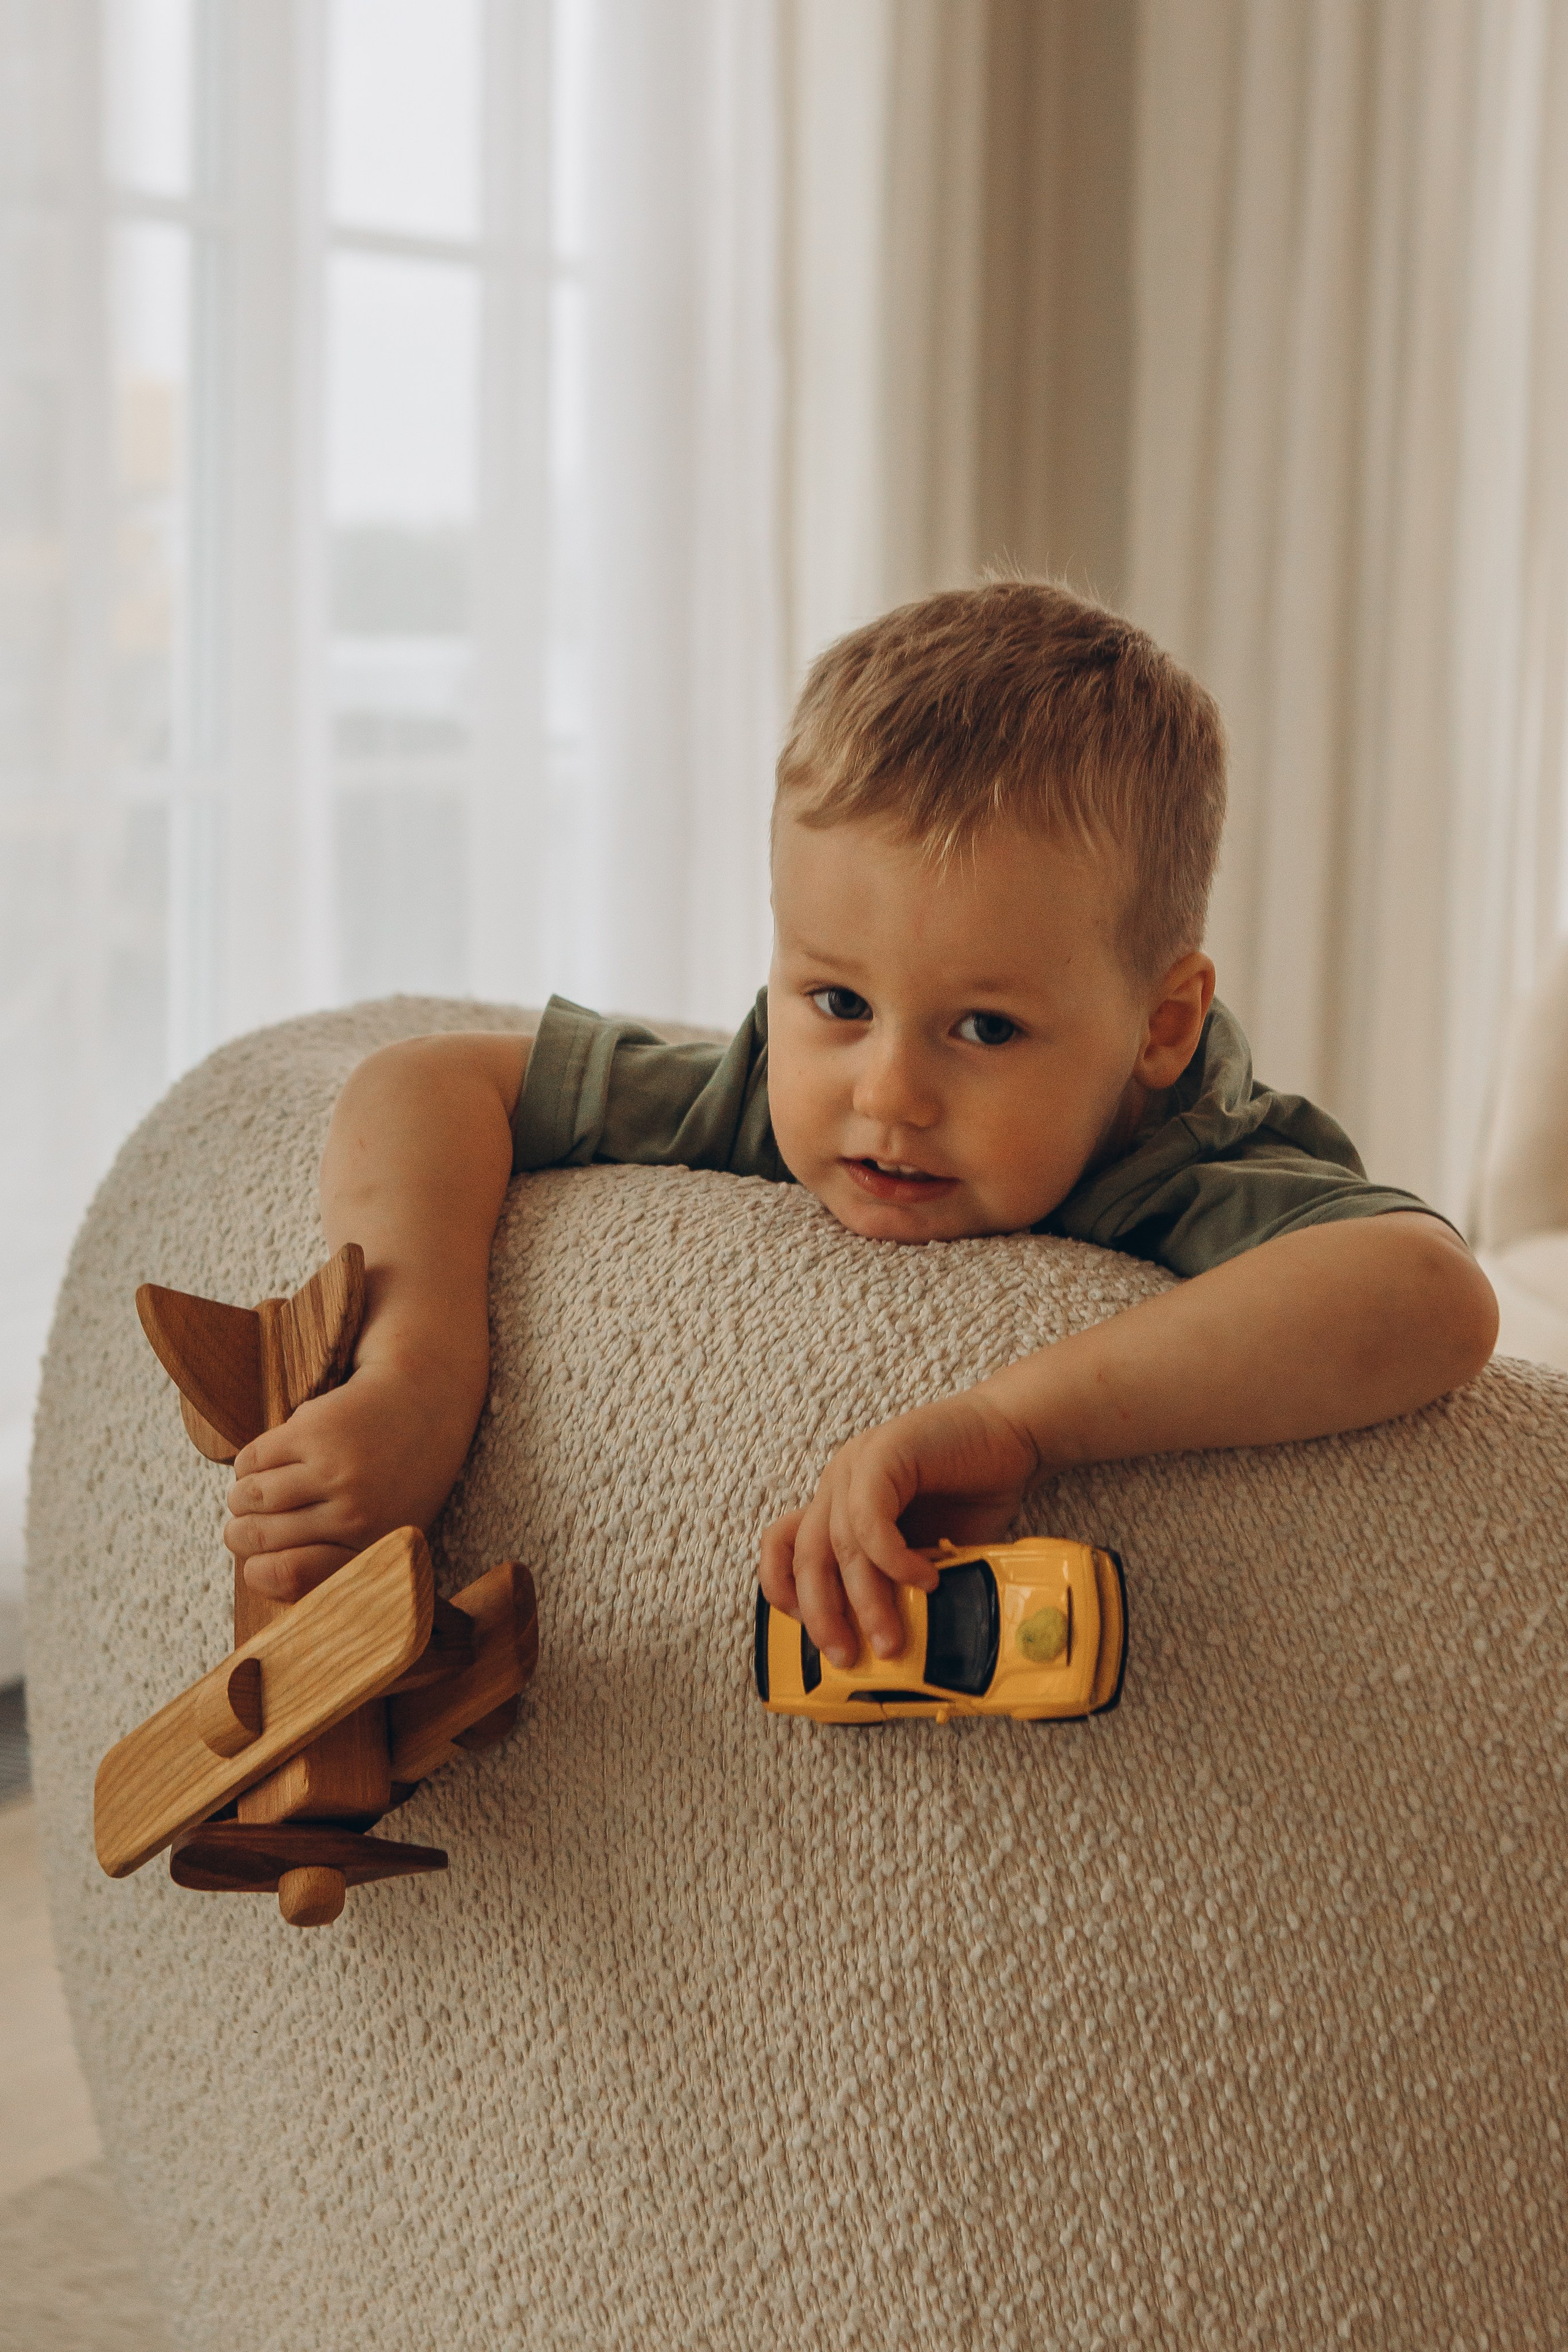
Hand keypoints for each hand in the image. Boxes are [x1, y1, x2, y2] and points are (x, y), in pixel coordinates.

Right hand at [224, 1354, 482, 1601]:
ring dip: (239, 1499)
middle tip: (242, 1527)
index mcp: (373, 1547)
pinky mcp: (314, 1432)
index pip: (290, 1576)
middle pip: (261, 1537)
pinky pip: (252, 1461)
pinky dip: (246, 1467)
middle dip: (240, 1534)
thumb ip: (340, 1561)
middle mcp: (355, 1515)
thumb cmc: (400, 1476)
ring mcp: (334, 1472)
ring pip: (250, 1498)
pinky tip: (261, 1466)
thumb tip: (263, 1577)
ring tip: (247, 1497)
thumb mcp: (389, 1530)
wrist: (425, 1400)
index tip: (255, 1564)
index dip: (259, 1574)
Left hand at [757, 1388, 1039, 1670]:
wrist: (1013, 1435)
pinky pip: (870, 1519)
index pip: (782, 1548)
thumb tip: (885, 1643)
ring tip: (892, 1638)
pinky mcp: (885, 1452)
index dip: (786, 1594)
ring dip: (866, 1601)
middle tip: (847, 1657)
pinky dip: (894, 1560)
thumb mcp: (925, 1552)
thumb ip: (898, 1584)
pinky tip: (925, 1580)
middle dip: (822, 1616)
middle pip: (805, 1557)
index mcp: (838, 1504)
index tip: (816, 1635)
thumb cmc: (972, 1494)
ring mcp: (858, 1464)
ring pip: (840, 1546)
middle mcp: (838, 1482)